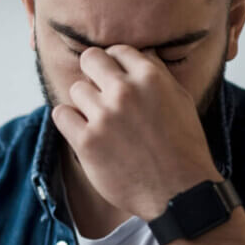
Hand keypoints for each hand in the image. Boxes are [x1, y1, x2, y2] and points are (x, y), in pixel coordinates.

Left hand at [51, 45, 219, 220]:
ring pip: (76, 89)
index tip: (115, 79)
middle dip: (94, 73)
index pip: (118, 51)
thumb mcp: (181, 101)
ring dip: (84, 103)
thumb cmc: (184, 148)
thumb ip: (158, 75)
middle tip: (100, 94)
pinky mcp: (87, 142)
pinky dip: (69, 121)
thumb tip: (141, 53)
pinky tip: (83, 131)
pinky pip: (61, 114)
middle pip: (90, 60)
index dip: (115, 65)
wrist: (179, 193)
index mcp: (151, 77)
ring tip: (100, 121)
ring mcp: (104, 117)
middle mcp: (125, 92)